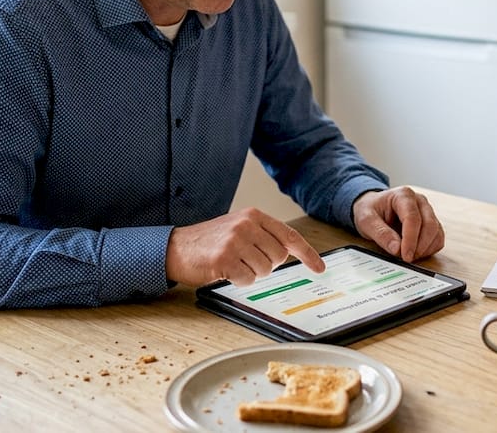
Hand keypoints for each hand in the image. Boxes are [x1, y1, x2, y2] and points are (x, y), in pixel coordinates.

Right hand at [165, 207, 324, 286]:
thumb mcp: (239, 229)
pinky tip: (225, 271)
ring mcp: (235, 241)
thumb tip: (290, 253)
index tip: (319, 268)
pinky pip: (247, 280)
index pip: (290, 236)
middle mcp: (246, 225)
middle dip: (266, 265)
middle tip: (245, 260)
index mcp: (253, 215)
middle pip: (279, 257)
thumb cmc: (210, 241)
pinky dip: (238, 281)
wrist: (177, 247)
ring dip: (251, 273)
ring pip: (265, 270)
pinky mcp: (224, 259)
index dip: (308, 253)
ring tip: (233, 263)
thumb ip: (264, 236)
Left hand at [352, 187, 445, 260]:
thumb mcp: (366, 220)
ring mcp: (428, 212)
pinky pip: (438, 238)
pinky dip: (429, 249)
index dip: (411, 239)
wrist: (373, 208)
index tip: (405, 255)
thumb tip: (397, 249)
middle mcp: (419, 201)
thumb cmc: (370, 210)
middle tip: (406, 258)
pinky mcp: (432, 223)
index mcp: (403, 195)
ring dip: (425, 249)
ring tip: (408, 255)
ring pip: (436, 232)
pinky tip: (416, 252)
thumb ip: (381, 233)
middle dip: (420, 246)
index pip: (413, 218)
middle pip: (430, 225)